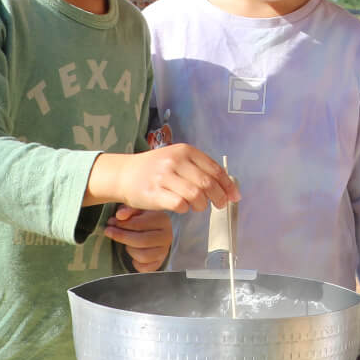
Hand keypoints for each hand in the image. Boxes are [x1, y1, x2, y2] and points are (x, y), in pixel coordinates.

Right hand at [88, 143, 237, 212]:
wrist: (125, 174)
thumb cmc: (156, 169)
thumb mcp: (178, 159)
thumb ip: (201, 169)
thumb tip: (229, 188)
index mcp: (185, 151)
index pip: (214, 169)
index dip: (227, 185)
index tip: (234, 196)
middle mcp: (174, 161)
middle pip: (207, 183)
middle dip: (219, 197)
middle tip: (220, 205)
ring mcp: (163, 176)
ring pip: (196, 195)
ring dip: (202, 205)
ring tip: (199, 206)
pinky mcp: (154, 193)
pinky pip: (180, 205)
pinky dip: (185, 208)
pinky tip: (182, 206)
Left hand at [104, 207, 172, 271]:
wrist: (155, 230)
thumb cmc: (143, 218)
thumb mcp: (136, 210)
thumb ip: (128, 210)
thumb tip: (120, 215)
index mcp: (163, 220)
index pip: (140, 224)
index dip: (123, 224)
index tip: (111, 222)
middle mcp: (167, 236)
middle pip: (142, 241)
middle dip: (122, 237)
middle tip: (109, 232)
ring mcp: (164, 251)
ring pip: (143, 256)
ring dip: (130, 249)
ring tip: (126, 243)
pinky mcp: (159, 263)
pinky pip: (144, 268)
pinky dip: (136, 263)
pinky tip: (133, 255)